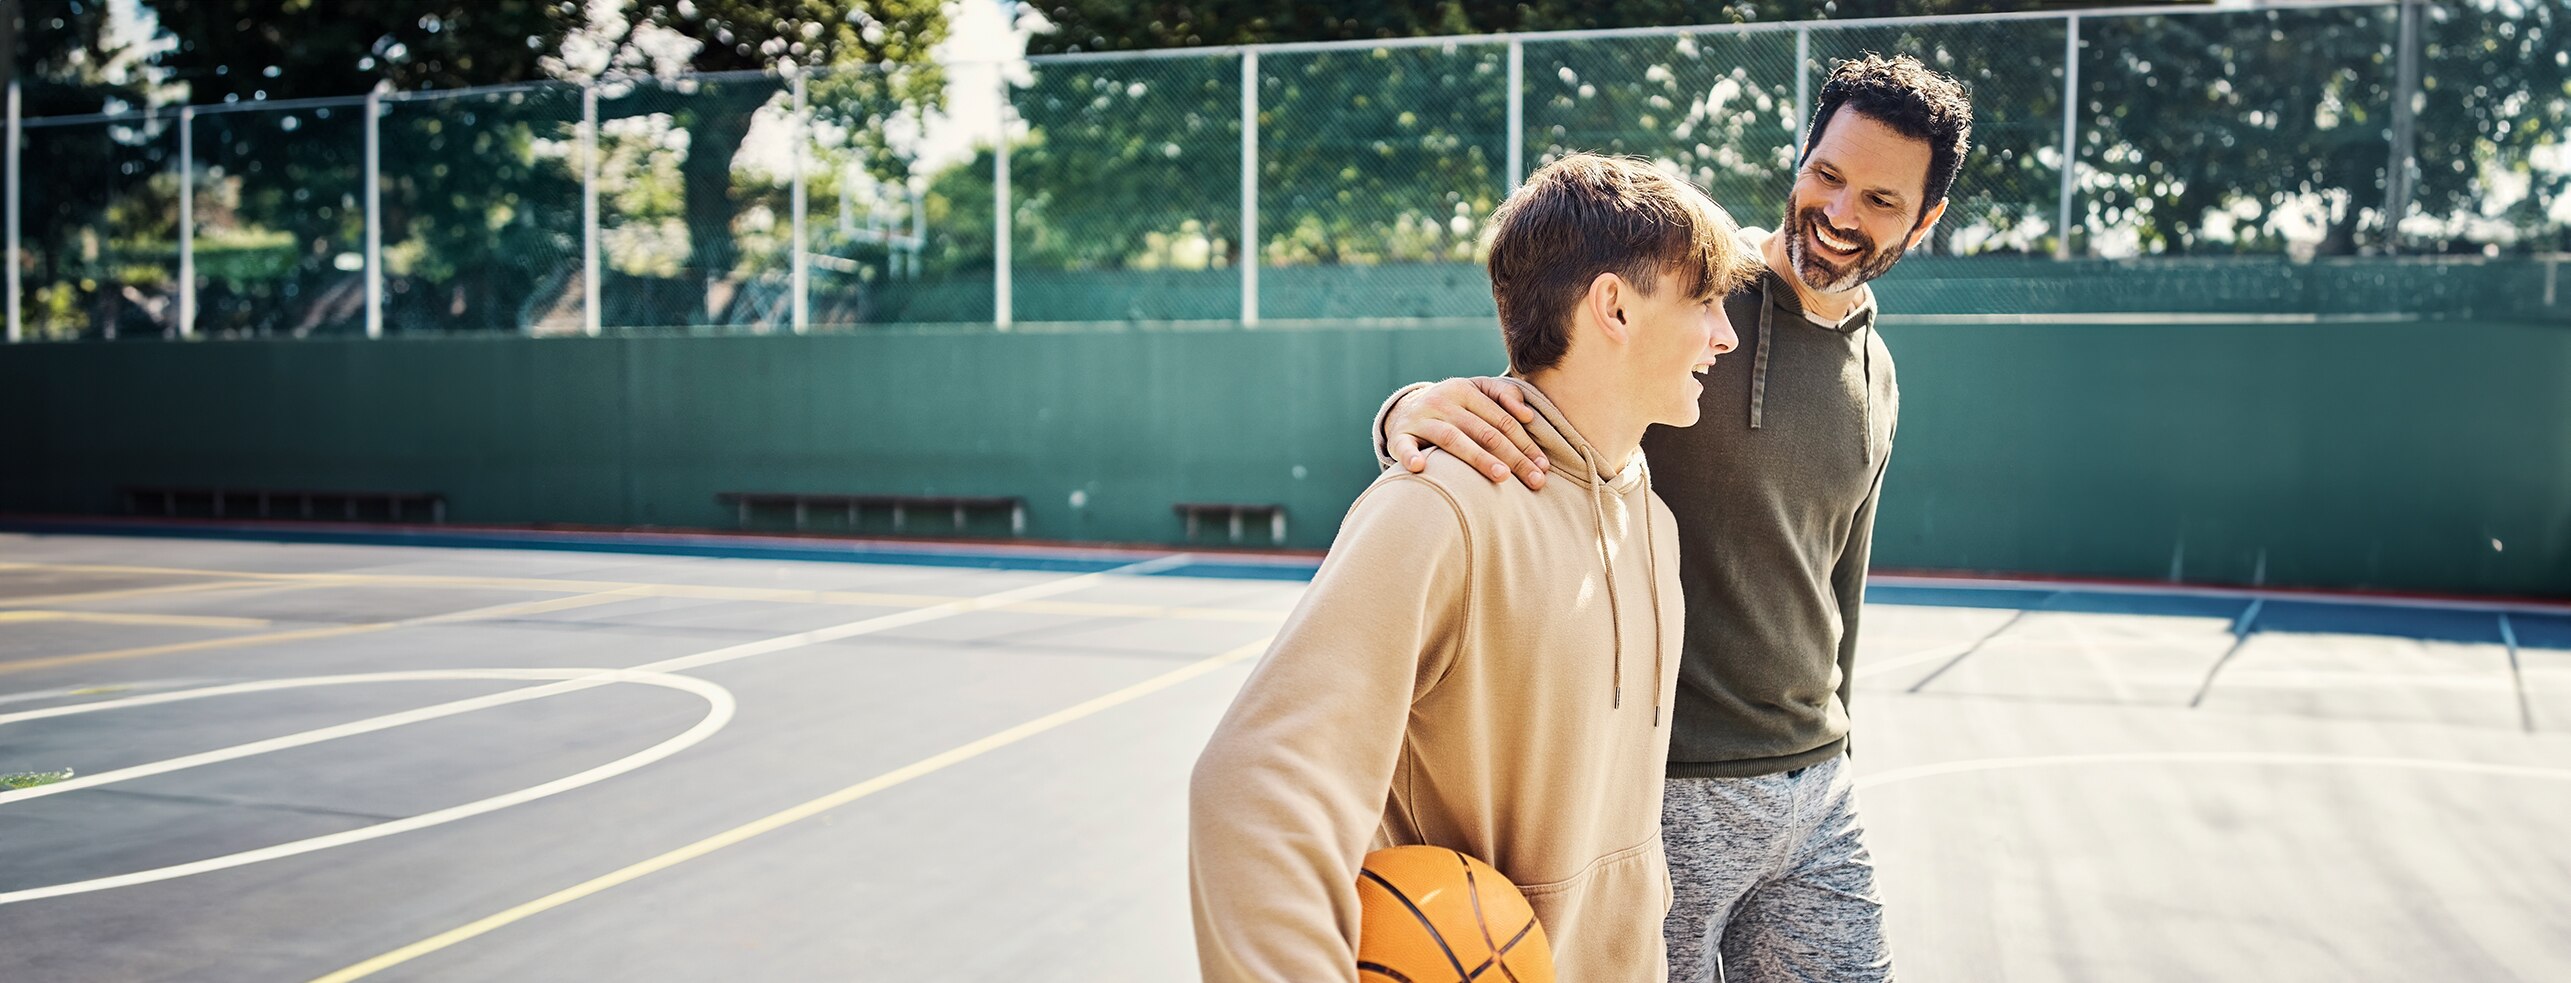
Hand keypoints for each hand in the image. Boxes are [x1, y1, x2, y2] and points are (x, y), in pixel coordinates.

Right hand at [1387, 377, 1548, 489]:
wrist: (1406, 408)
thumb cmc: (1453, 404)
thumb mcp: (1477, 390)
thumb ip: (1505, 394)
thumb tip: (1527, 415)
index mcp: (1465, 390)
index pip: (1503, 421)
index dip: (1526, 443)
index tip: (1543, 466)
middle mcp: (1443, 402)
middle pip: (1484, 432)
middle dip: (1513, 457)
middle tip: (1535, 480)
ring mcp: (1420, 419)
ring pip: (1453, 439)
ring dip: (1478, 458)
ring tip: (1501, 476)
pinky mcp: (1400, 435)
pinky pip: (1404, 446)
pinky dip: (1410, 456)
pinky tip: (1420, 468)